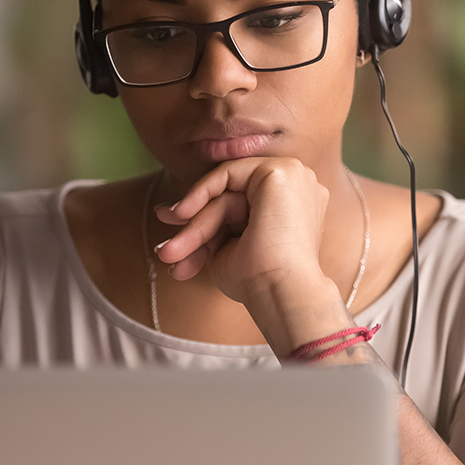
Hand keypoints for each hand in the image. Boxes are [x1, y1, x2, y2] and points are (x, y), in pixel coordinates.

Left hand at [153, 157, 331, 304]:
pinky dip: (201, 193)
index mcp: (293, 211)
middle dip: (194, 227)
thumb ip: (215, 225)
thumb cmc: (260, 284)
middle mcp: (298, 189)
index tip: (174, 246)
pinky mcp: (280, 171)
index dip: (204, 223)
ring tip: (169, 252)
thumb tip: (171, 210)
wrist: (281, 292)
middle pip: (232, 201)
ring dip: (195, 224)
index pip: (242, 209)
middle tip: (166, 251)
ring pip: (227, 192)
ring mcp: (293, 177)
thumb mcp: (230, 249)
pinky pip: (228, 173)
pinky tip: (183, 214)